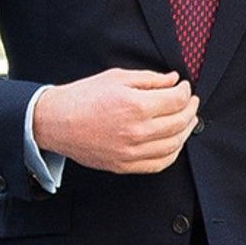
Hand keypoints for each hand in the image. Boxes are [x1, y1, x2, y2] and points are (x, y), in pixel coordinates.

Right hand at [32, 69, 199, 173]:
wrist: (53, 122)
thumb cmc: (83, 97)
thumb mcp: (117, 78)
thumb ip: (150, 79)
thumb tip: (174, 80)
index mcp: (135, 106)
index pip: (177, 100)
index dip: (186, 92)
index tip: (184, 87)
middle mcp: (136, 131)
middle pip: (180, 122)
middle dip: (191, 109)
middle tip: (191, 102)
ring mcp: (130, 152)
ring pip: (174, 144)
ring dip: (186, 131)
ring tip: (188, 120)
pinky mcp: (124, 165)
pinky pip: (159, 164)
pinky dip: (173, 152)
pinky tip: (174, 141)